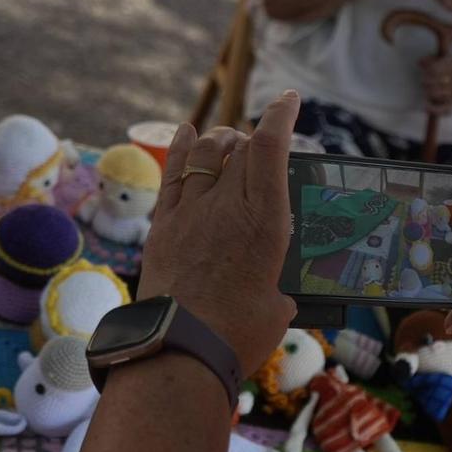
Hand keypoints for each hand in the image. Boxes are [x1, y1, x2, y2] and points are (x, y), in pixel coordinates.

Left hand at [136, 92, 298, 379]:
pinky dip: (183, 149)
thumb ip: (280, 285)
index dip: (280, 116)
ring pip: (206, 153)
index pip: (271, 147)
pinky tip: (188, 136)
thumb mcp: (280, 305)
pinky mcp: (163, 226)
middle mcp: (226, 205)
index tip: (289, 100)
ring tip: (229, 141)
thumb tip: (277, 293)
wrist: (180, 351)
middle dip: (254, 137)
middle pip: (239, 147)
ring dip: (221, 140)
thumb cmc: (239, 334)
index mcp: (264, 220)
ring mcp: (190, 212)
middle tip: (262, 145)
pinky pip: (173, 174)